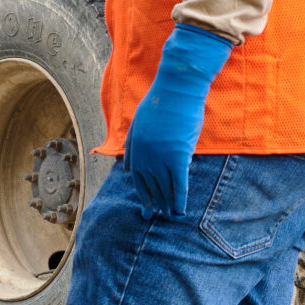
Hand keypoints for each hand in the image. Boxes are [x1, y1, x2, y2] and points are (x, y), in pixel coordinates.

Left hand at [121, 24, 235, 217]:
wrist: (177, 88)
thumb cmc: (161, 101)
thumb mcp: (139, 122)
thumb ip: (131, 143)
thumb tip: (126, 165)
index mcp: (135, 146)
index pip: (135, 174)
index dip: (141, 190)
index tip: (144, 201)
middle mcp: (145, 155)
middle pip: (148, 184)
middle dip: (150, 201)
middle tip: (151, 215)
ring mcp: (161, 157)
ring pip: (163, 187)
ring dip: (165, 203)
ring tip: (166, 216)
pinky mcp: (178, 156)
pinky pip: (178, 184)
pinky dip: (178, 199)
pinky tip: (179, 211)